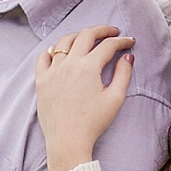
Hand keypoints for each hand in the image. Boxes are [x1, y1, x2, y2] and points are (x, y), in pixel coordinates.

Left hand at [35, 26, 135, 170]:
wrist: (68, 141)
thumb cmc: (93, 123)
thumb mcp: (115, 99)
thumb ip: (123, 74)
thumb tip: (127, 56)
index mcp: (89, 67)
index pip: (108, 45)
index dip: (122, 41)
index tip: (130, 42)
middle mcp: (69, 64)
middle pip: (86, 35)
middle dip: (102, 30)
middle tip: (112, 32)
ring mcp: (52, 70)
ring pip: (64, 42)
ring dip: (78, 35)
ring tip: (88, 38)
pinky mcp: (41, 80)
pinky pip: (43, 57)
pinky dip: (52, 50)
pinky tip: (60, 52)